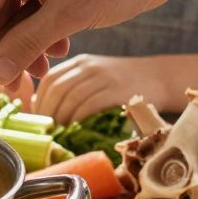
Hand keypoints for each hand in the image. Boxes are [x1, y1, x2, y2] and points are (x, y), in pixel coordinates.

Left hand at [34, 54, 157, 125]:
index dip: (39, 102)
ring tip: (60, 135)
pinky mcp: (118, 89)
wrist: (159, 78)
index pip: (49, 80)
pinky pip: (89, 105)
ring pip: (70, 97)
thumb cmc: (122, 85)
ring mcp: (104, 76)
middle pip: (56, 89)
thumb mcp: (93, 79)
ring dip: (61, 120)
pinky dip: (78, 120)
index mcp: (79, 62)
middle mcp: (88, 66)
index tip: (38, 122)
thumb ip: (70, 88)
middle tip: (47, 134)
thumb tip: (39, 107)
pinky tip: (77, 131)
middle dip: (47, 114)